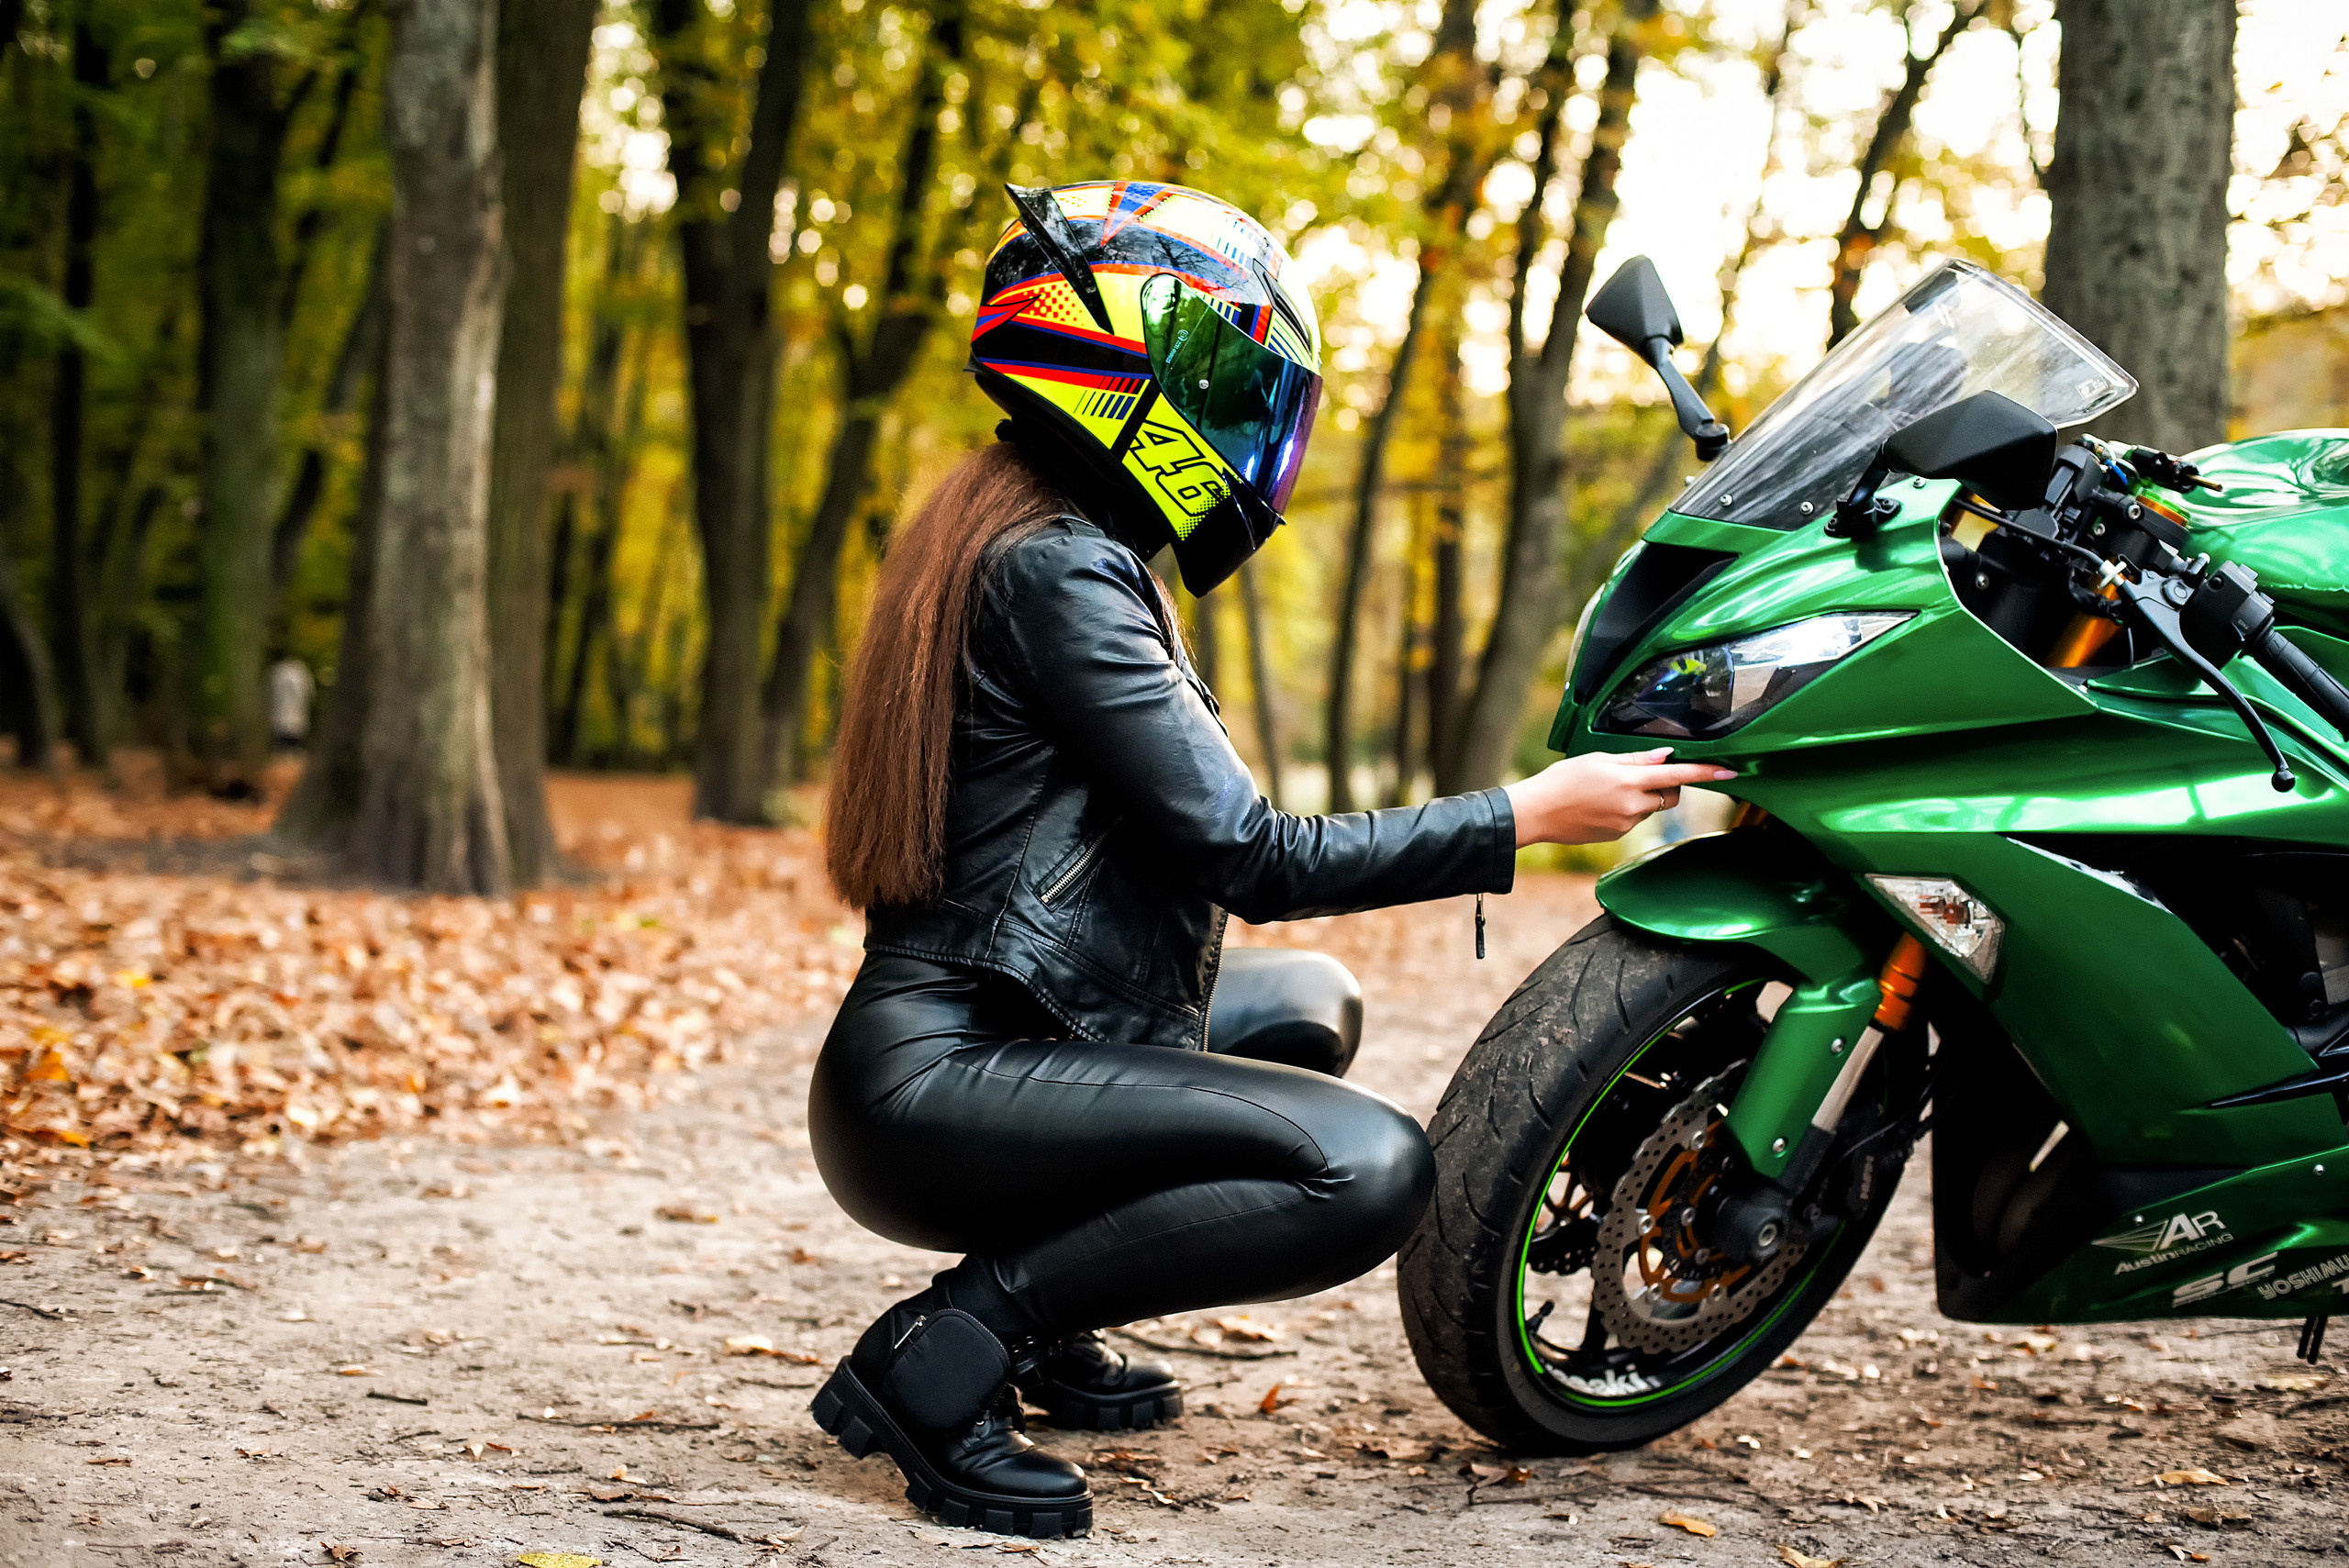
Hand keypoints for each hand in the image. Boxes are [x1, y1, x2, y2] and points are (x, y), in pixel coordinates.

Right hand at [1502, 747, 1738, 847]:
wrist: (1536, 813)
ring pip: (1650, 807)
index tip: (1730, 771)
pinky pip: (1633, 819)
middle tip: (1640, 773)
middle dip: (1666, 784)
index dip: (1706, 772)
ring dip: (1641, 796)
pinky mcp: (1617, 836)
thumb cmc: (1562, 781)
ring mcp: (1626, 824)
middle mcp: (1633, 806)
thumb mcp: (1599, 759)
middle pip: (1670, 795)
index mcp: (1630, 782)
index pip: (1678, 775)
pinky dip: (1626, 809)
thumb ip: (1636, 760)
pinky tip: (1600, 804)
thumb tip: (1665, 756)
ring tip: (1607, 789)